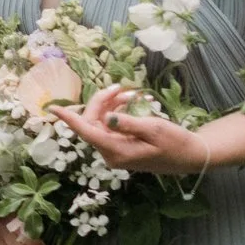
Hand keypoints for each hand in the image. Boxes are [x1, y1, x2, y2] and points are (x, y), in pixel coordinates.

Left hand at [52, 83, 211, 175]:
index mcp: (116, 151)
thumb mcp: (153, 129)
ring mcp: (115, 151)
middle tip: (120, 88)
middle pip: (93, 122)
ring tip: (132, 95)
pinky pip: (111, 126)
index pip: (86, 132)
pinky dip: (118, 113)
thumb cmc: (175, 143)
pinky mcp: (121, 147)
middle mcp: (111, 153)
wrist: (191, 156)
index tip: (53, 108)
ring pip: (101, 122)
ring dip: (112, 105)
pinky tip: (132, 103)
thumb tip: (105, 118)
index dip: (69, 119)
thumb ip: (127, 123)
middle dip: (102, 102)